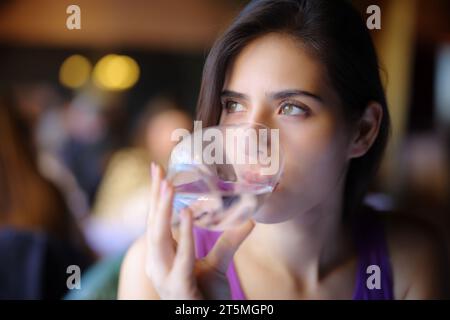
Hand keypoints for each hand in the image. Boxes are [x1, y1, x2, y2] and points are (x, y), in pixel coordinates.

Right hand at [145, 162, 254, 298]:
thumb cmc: (207, 297)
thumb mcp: (219, 264)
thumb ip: (229, 241)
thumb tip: (249, 219)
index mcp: (162, 257)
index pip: (155, 221)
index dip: (154, 196)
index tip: (157, 169)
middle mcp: (157, 265)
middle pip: (152, 224)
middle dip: (154, 196)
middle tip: (158, 169)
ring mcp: (164, 277)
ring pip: (158, 238)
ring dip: (163, 209)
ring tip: (168, 184)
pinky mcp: (178, 288)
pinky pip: (179, 258)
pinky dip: (183, 235)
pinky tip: (187, 215)